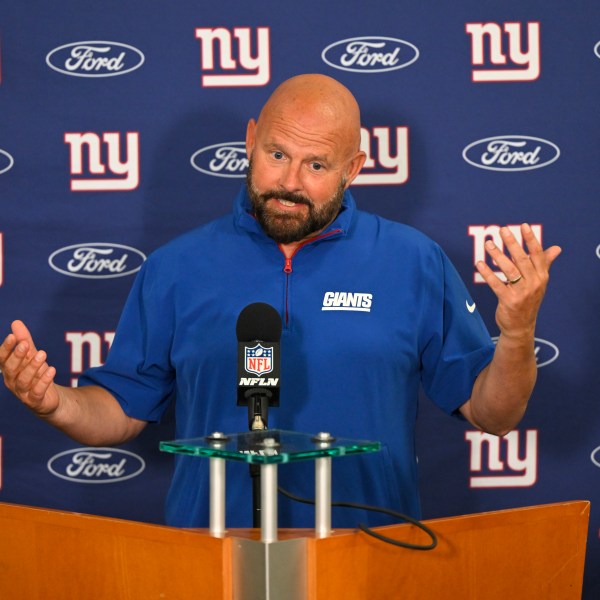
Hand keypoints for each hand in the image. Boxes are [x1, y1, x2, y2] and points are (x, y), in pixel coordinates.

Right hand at [0, 320, 59, 416]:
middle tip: (26, 344)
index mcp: (9, 369)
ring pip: (24, 380)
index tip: (12, 336)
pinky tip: (52, 370)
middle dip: (17, 356)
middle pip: (11, 369)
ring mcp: (23, 393)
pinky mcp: (35, 401)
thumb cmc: (36, 374)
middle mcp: (12, 381)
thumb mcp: (32, 356)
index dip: (6, 348)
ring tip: (43, 354)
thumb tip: (16, 322)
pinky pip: (37, 391)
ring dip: (33, 366)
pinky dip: (44, 381)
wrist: (49, 398)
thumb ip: (25, 340)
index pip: (2, 358)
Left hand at [475, 224, 560, 339]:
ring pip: (509, 270)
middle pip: (522, 259)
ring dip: (497, 255)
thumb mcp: (539, 282)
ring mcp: (522, 292)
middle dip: (512, 243)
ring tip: (489, 244)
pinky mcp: (509, 301)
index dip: (530, 240)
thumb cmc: (528, 300)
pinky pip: (496, 284)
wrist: (521, 326)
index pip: (537, 254)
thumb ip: (545, 264)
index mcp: (542, 276)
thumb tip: (557, 248)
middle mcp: (534, 283)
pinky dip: (487, 273)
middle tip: (502, 230)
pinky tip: (480, 264)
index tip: (523, 226)